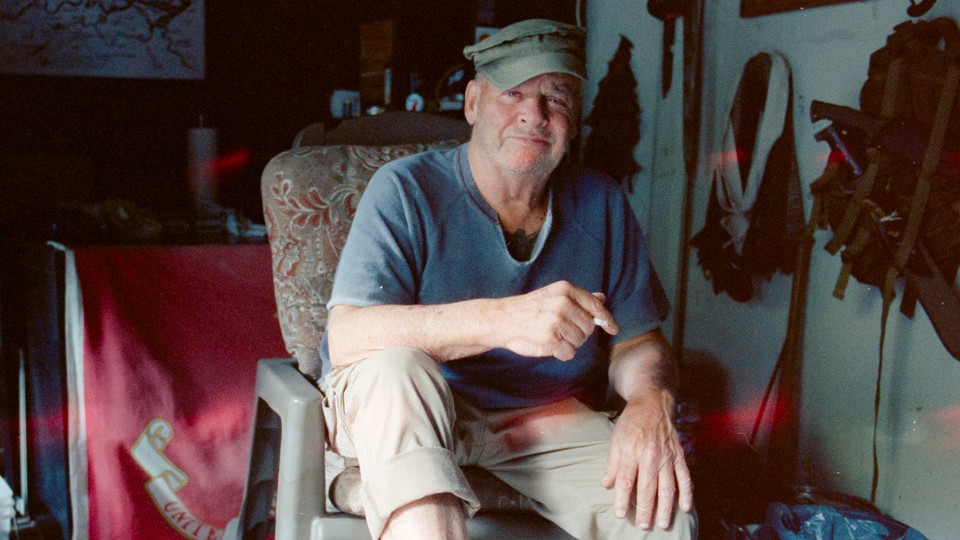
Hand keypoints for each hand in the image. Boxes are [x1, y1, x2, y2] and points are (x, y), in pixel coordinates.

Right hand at [497, 281, 618, 360]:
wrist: (502, 319)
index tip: (613, 329)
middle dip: (579, 333)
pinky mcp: (551, 338)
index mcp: (565, 289)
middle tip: (561, 330)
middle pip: (589, 327)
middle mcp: (563, 303)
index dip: (607, 319)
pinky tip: (549, 345)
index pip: (595, 306)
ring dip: (568, 343)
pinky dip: (561, 353)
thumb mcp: (553, 295)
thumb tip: (602, 297)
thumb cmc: (529, 309)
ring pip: (580, 341)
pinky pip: (569, 352)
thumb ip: (579, 298)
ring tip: (551, 335)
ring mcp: (557, 321)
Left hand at [601, 392, 692, 529]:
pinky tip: (685, 507)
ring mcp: (667, 456)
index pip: (626, 480)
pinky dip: (686, 492)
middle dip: (645, 509)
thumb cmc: (631, 422)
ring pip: (668, 486)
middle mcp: (650, 455)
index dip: (622, 498)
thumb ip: (611, 463)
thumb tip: (606, 484)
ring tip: (663, 523)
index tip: (620, 514)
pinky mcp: (679, 454)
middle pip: (647, 487)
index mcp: (631, 450)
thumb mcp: (615, 439)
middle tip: (643, 526)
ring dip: (666, 507)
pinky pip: (685, 476)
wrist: (652, 402)